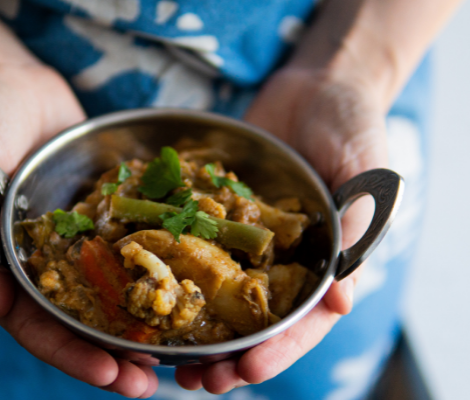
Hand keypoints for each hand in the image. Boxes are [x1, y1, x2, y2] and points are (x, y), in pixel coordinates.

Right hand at [0, 65, 157, 397]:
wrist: (8, 80)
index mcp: (10, 267)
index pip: (38, 326)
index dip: (71, 355)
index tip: (111, 374)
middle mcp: (48, 260)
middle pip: (81, 322)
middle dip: (114, 355)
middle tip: (151, 382)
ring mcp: (81, 238)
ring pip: (113, 292)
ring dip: (142, 324)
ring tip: (176, 352)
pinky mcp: (108, 212)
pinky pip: (133, 244)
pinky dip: (155, 268)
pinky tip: (186, 285)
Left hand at [175, 66, 388, 392]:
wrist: (315, 85)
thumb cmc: (352, 123)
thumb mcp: (364, 170)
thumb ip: (356, 226)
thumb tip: (342, 299)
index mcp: (328, 260)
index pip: (307, 319)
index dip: (279, 349)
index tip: (248, 371)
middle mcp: (287, 258)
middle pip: (260, 321)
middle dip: (232, 355)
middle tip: (199, 382)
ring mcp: (252, 239)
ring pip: (225, 296)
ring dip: (201, 331)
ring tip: (172, 361)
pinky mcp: (222, 214)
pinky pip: (199, 248)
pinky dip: (180, 274)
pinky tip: (154, 297)